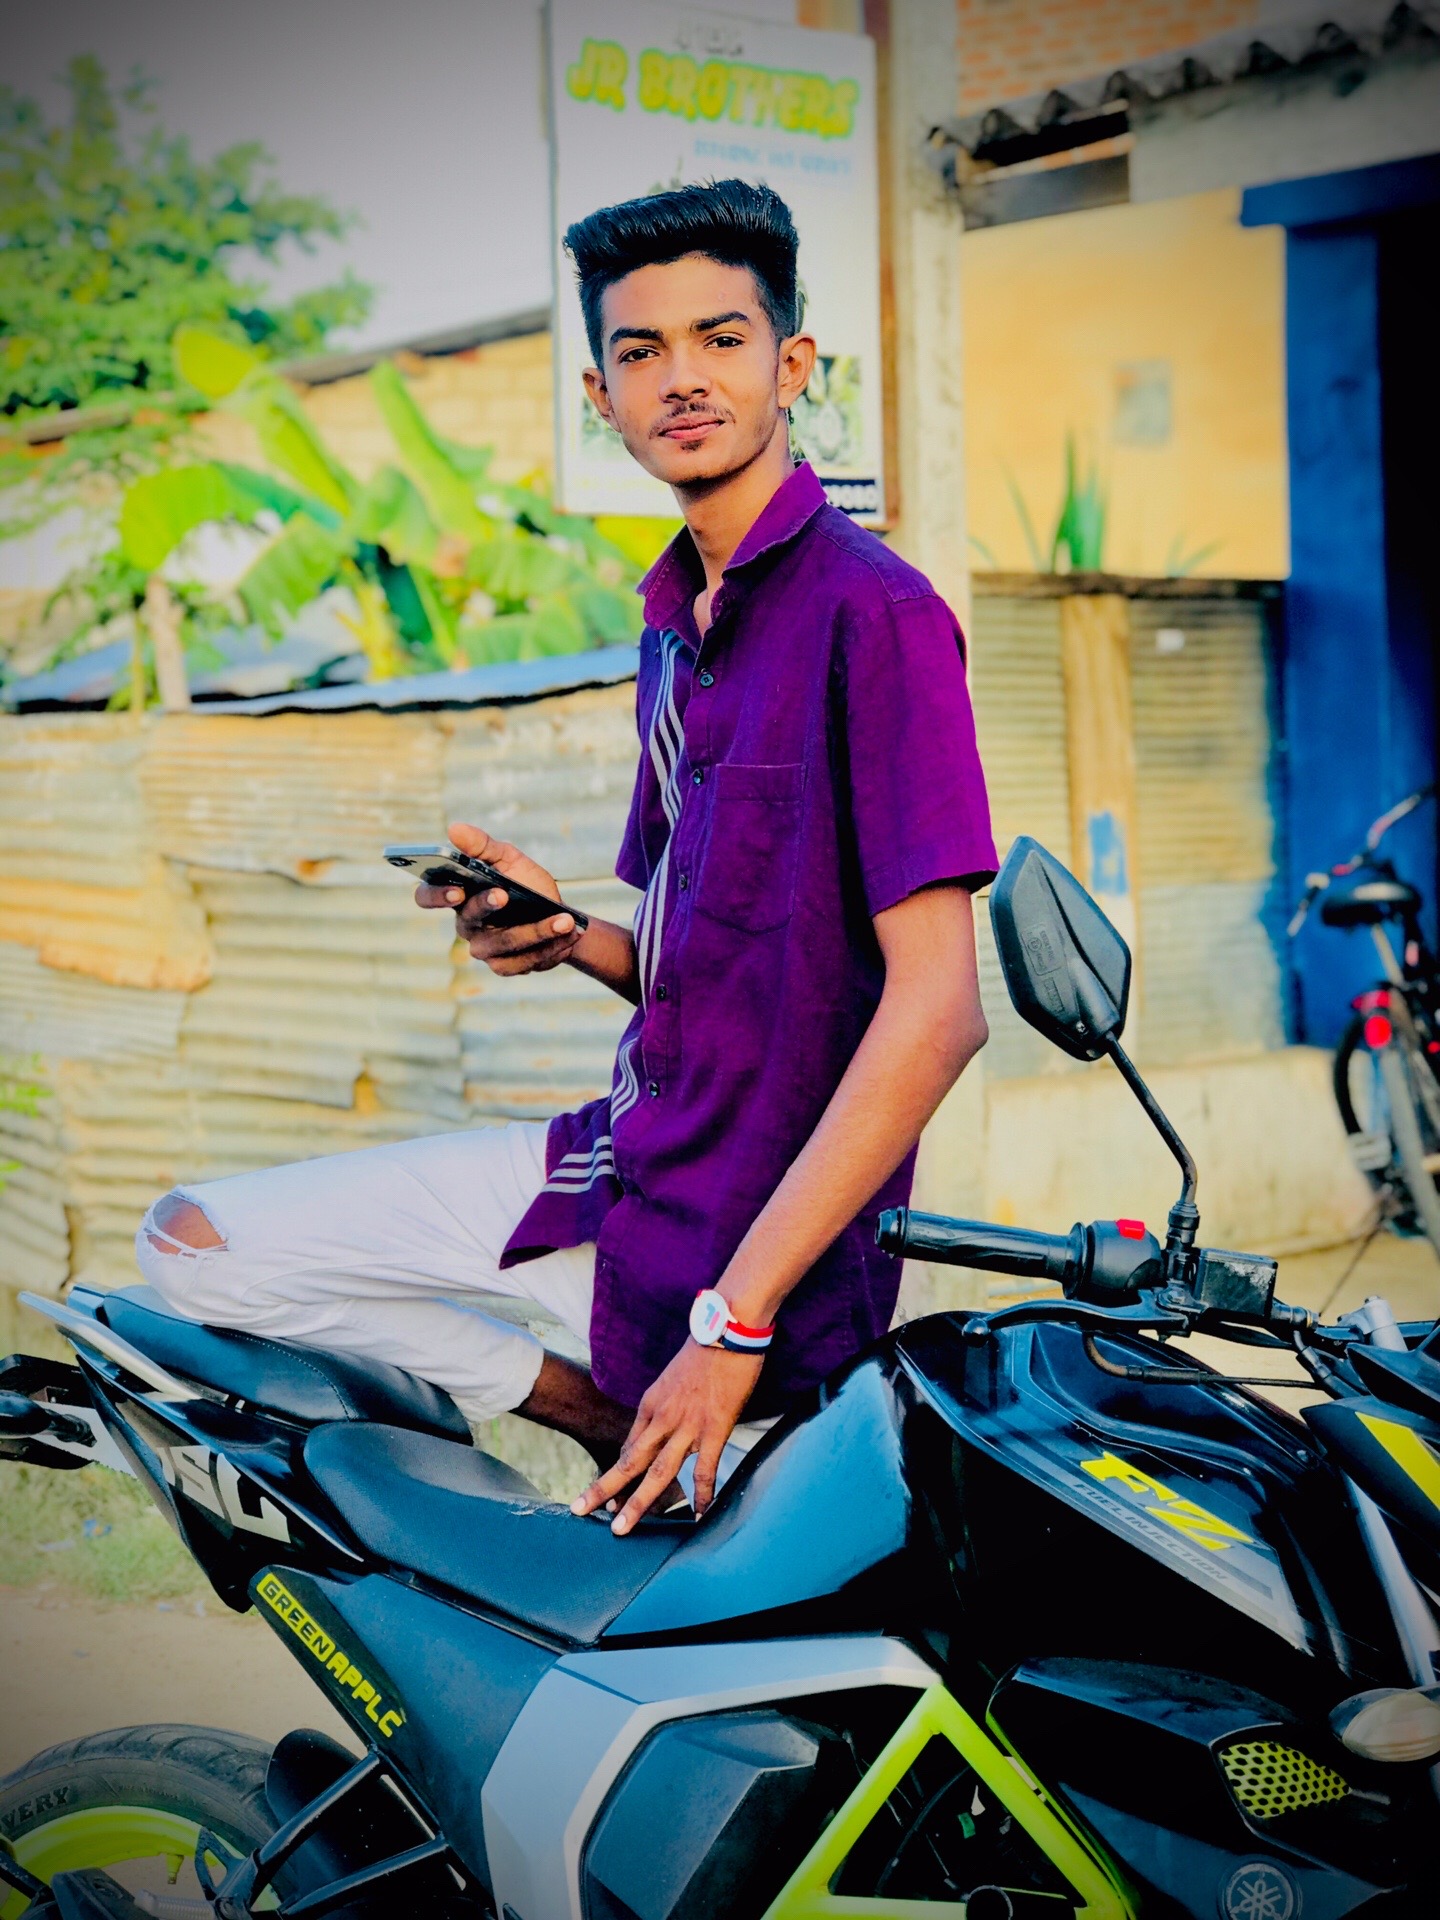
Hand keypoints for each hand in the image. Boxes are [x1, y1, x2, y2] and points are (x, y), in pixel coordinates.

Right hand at [415, 820, 583, 974]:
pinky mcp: (505, 966)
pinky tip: (569, 934)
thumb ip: (483, 846)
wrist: (561, 916)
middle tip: (504, 895)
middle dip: (486, 906)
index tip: (457, 889)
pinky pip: (523, 961)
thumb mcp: (509, 859)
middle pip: (467, 920)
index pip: (428, 897)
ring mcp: (484, 949)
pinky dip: (549, 946)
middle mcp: (466, 924)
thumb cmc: (527, 884)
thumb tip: (454, 829)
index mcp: (459, 895)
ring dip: (536, 931)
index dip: (436, 895)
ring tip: (564, 920)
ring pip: (503, 943)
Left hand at [570, 1342, 761, 1532]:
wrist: (728, 1328)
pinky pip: (705, 1470)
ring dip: (638, 1503)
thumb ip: (668, 1405)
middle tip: (582, 1512)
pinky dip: (702, 1496)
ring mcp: (687, 1425)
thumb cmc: (705, 1349)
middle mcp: (662, 1417)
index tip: (602, 1497)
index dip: (615, 1475)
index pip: (629, 1447)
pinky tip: (700, 1517)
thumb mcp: (674, 1378)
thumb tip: (667, 1425)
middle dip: (605, 1490)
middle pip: (629, 1462)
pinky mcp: (714, 1428)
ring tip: (622, 1528)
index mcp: (651, 1404)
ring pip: (657, 1472)